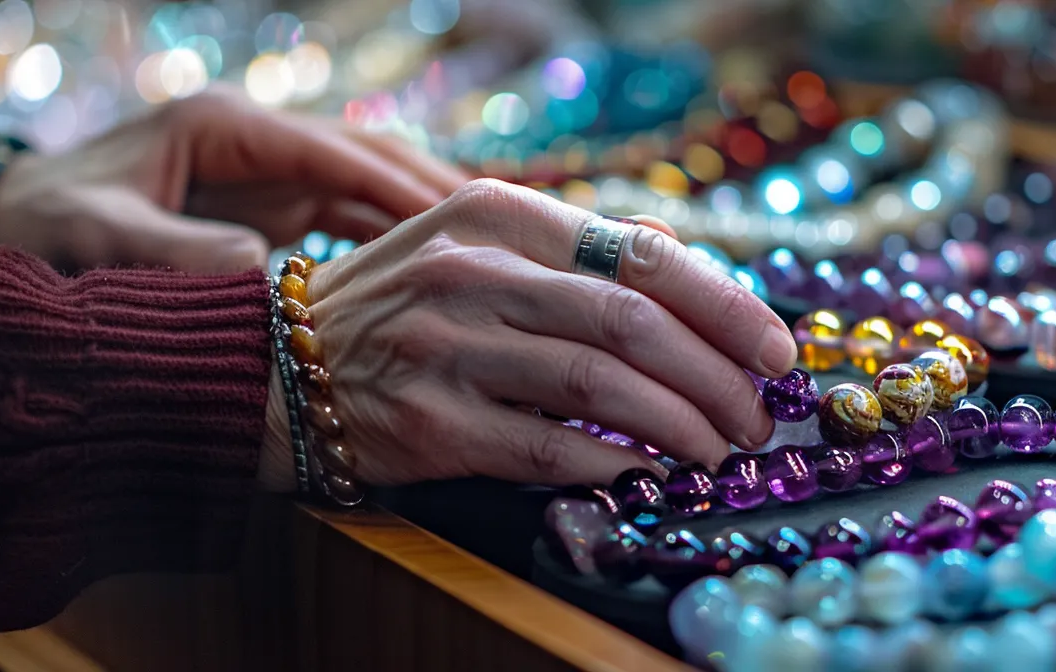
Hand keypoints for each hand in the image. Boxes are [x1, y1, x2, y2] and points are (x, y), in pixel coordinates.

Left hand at [0, 86, 467, 273]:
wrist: (7, 222)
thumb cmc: (46, 226)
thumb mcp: (103, 238)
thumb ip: (180, 254)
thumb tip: (261, 275)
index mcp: (222, 127)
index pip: (331, 151)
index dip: (397, 184)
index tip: (457, 217)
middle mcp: (254, 141)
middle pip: (365, 155)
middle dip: (431, 192)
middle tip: (503, 233)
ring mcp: (263, 171)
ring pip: (365, 184)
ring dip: (422, 216)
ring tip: (491, 255)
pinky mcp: (265, 204)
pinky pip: (345, 216)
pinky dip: (391, 238)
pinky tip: (437, 272)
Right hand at [283, 179, 796, 487]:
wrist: (280, 366)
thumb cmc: (401, 306)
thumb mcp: (478, 242)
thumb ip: (579, 245)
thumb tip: (687, 257)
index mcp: (496, 213)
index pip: (641, 254)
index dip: (726, 305)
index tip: (775, 350)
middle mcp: (472, 271)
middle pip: (633, 321)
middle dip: (717, 377)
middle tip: (755, 417)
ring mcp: (446, 346)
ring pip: (602, 384)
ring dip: (681, 425)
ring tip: (715, 449)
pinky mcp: (431, 423)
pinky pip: (551, 447)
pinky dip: (617, 463)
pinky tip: (650, 472)